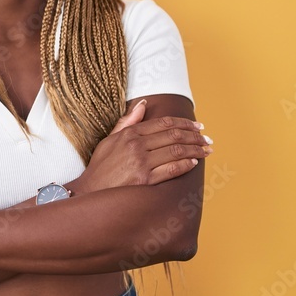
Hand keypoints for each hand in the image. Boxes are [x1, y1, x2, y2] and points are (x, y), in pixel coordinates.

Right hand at [73, 99, 210, 193]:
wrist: (89, 192)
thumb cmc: (100, 167)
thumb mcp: (109, 140)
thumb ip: (127, 122)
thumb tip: (144, 103)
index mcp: (129, 134)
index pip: (164, 123)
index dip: (184, 123)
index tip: (197, 126)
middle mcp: (136, 146)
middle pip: (174, 135)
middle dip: (194, 136)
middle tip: (206, 138)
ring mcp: (141, 163)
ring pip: (176, 151)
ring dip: (195, 149)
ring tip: (206, 150)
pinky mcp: (145, 180)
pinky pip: (172, 169)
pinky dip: (186, 165)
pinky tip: (194, 163)